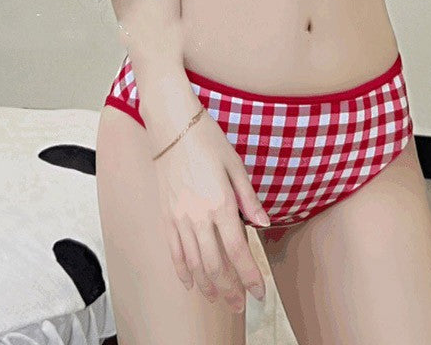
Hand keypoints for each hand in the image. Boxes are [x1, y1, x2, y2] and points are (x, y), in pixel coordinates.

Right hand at [151, 103, 269, 312]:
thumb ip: (249, 198)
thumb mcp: (235, 165)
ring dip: (208, 286)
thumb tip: (264, 223)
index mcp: (221, 204)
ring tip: (219, 299)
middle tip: (241, 305)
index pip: (239, 252)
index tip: (260, 293)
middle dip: (230, 290)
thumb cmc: (206, 140)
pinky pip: (174, 251)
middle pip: (215, 266)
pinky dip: (182, 271)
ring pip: (194, 264)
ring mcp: (179, 217)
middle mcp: (198, 216)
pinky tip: (190, 283)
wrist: (172, 126)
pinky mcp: (165, 215)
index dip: (250, 277)